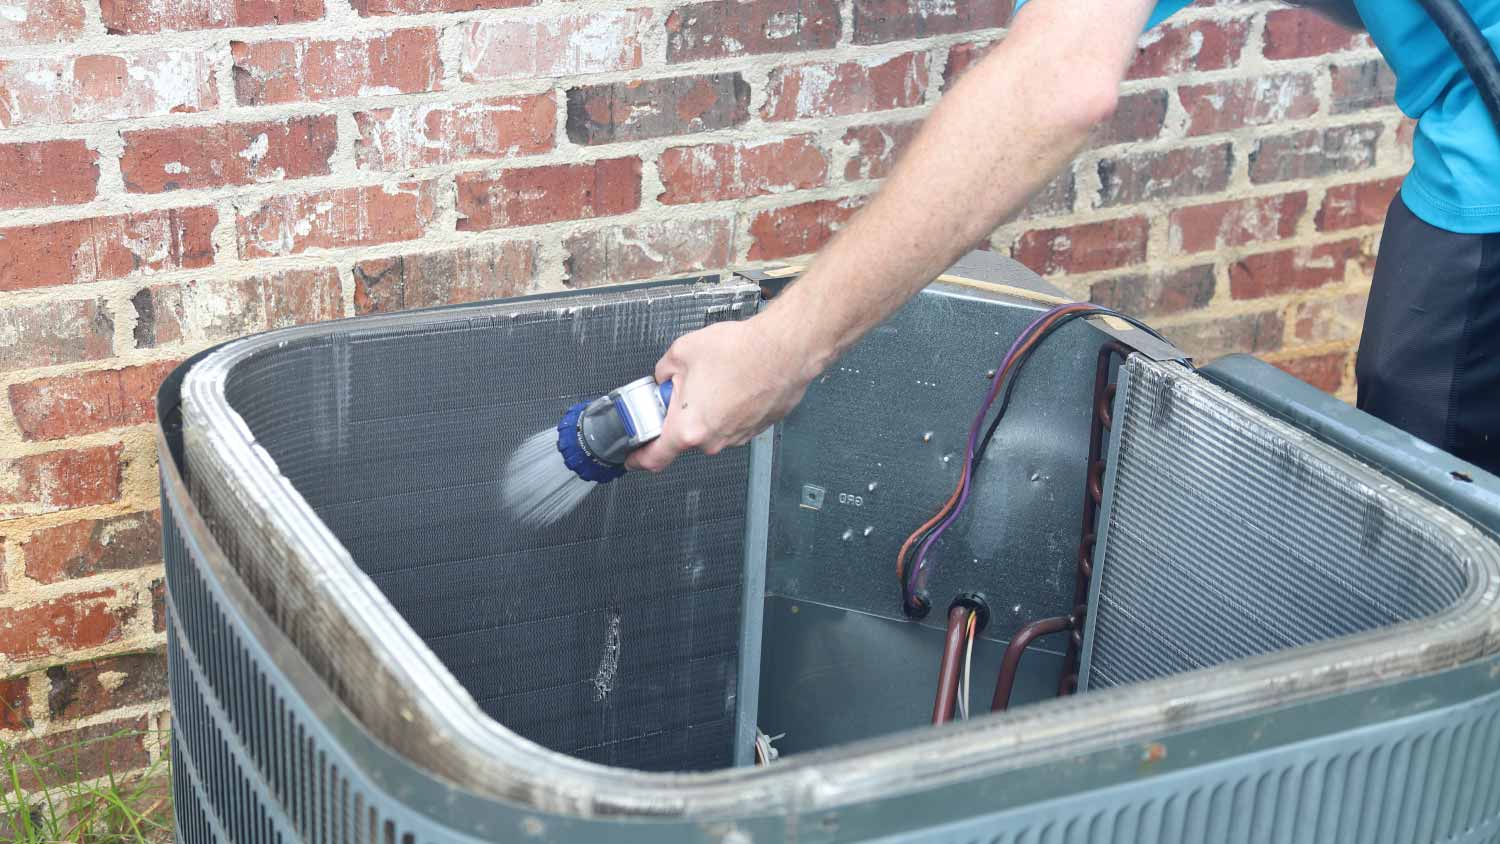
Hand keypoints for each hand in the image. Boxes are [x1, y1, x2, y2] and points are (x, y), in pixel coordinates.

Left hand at [627, 316, 818, 471]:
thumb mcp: (682, 352)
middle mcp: (714, 439)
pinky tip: (735, 382)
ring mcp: (738, 436)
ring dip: (707, 409)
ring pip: (711, 428)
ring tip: (717, 378)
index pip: (655, 458)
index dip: (638, 458)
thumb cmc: (742, 351)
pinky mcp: (756, 428)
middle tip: (685, 388)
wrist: (786, 349)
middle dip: (680, 415)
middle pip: (685, 436)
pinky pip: (733, 422)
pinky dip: (729, 407)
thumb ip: (663, 371)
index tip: (633, 457)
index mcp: (688, 427)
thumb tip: (664, 377)